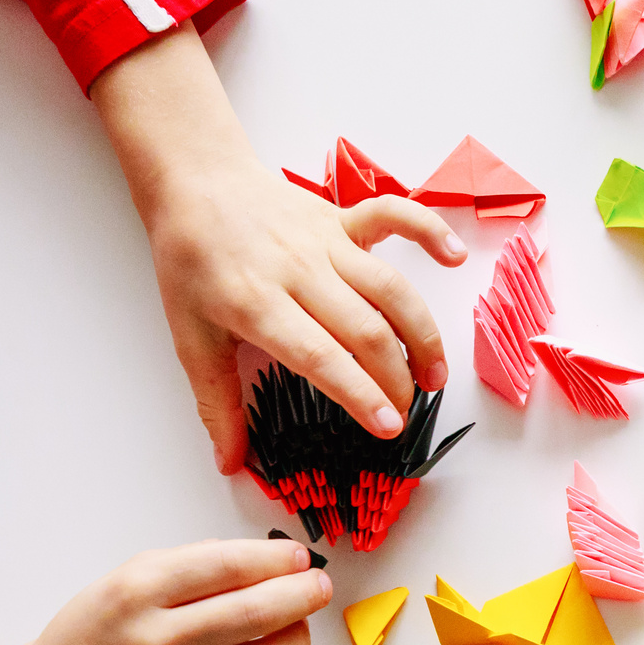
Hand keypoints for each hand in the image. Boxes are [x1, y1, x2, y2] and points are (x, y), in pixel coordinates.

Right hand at [1, 538, 329, 644]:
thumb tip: (260, 558)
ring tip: (296, 623)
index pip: (228, 566)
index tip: (297, 556)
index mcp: (139, 593)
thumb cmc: (90, 637)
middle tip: (318, 585)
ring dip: (297, 635)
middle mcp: (160, 642)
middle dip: (302, 593)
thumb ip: (191, 564)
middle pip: (257, 612)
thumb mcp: (125, 579)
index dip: (275, 558)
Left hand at [91, 26, 467, 472]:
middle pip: (365, 329)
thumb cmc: (189, 261)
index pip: (320, 356)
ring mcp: (325, 241)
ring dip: (422, 333)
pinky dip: (429, 231)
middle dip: (397, 378)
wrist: (194, 182)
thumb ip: (216, 402)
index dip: (359, 393)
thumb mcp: (189, 335)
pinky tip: (454, 258)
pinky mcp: (342, 219)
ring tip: (435, 375)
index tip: (388, 426)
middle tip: (407, 412)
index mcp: (255, 304)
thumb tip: (231, 462)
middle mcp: (298, 271)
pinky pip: (395, 216)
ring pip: (390, 287)